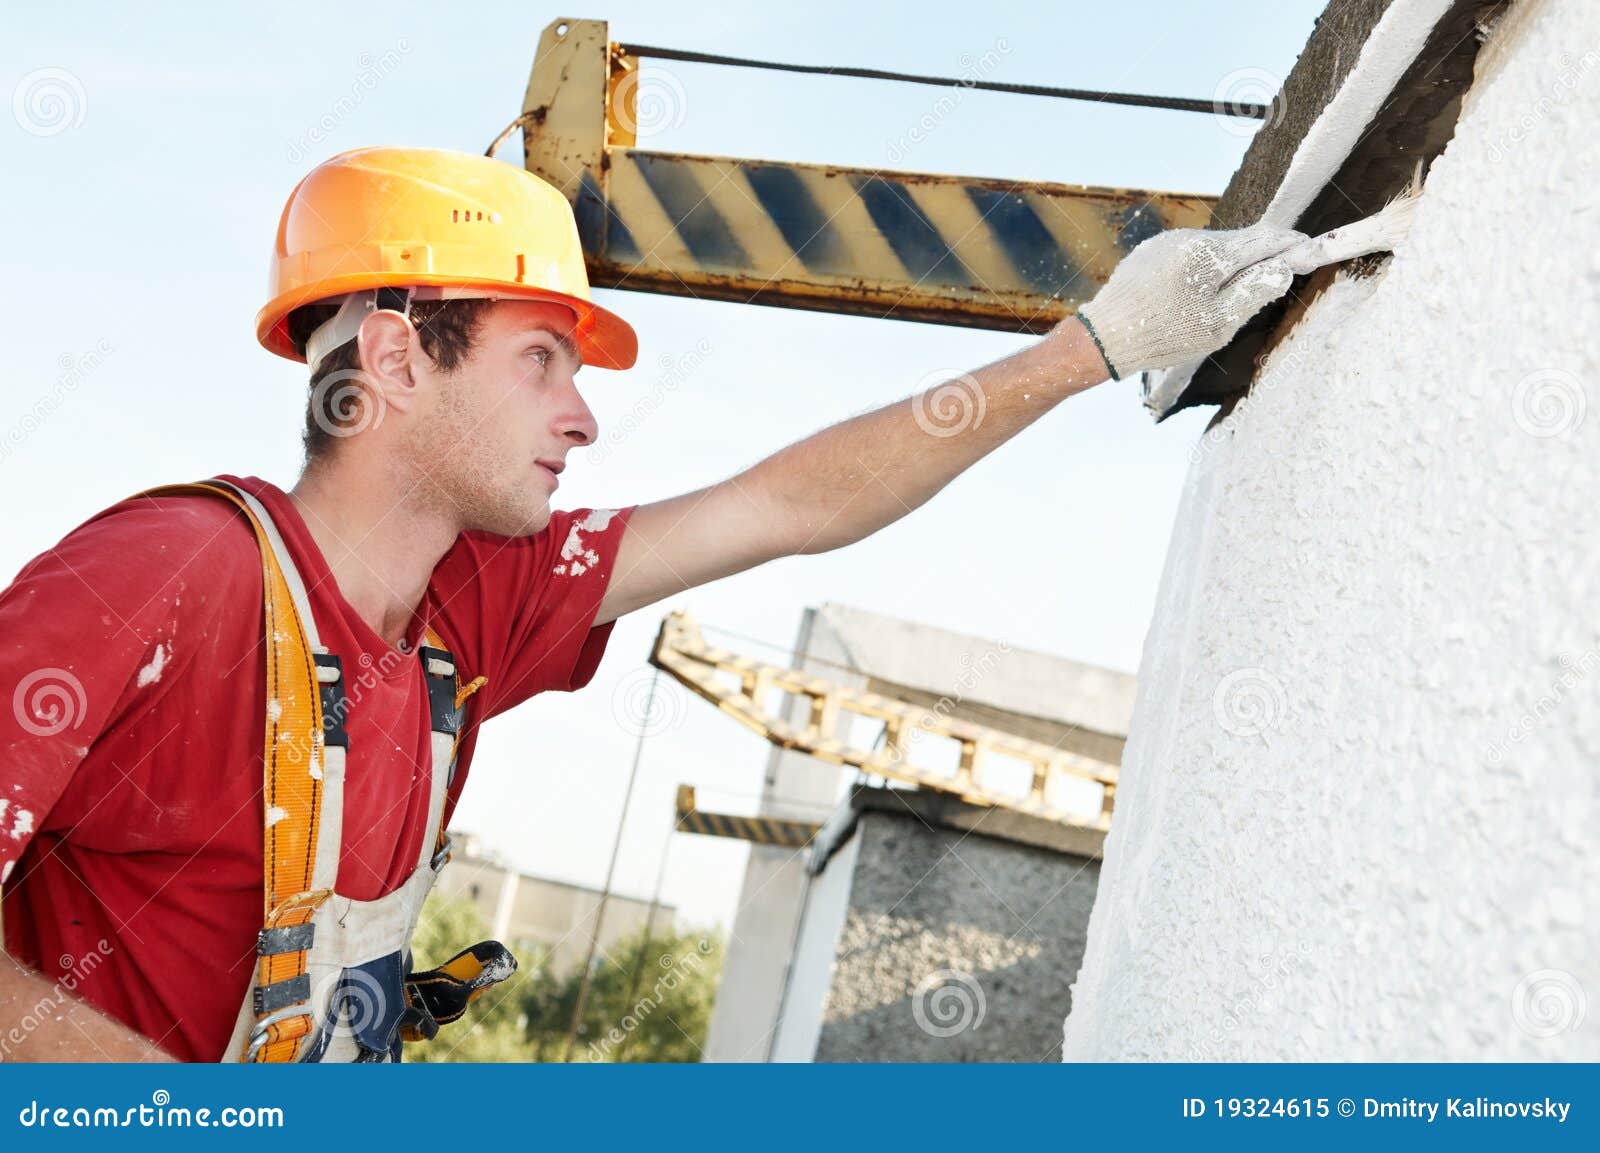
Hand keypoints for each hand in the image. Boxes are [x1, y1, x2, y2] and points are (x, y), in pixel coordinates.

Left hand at [1075, 224, 1304, 378]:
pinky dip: (1202, 271)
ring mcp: (1168, 241)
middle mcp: (1189, 237)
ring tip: (1218, 304)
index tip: (1311, 251)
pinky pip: (1189, 255)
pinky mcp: (1152, 250)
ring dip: (1228, 268)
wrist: (1104, 337)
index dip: (1292, 245)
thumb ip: (1254, 293)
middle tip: (1273, 283)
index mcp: (1209, 254)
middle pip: (1241, 242)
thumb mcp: (1218, 324)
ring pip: (1215, 249)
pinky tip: (1190, 298)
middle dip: (1260, 260)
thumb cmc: (1162, 336)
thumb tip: (1283, 268)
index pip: (1265, 238)